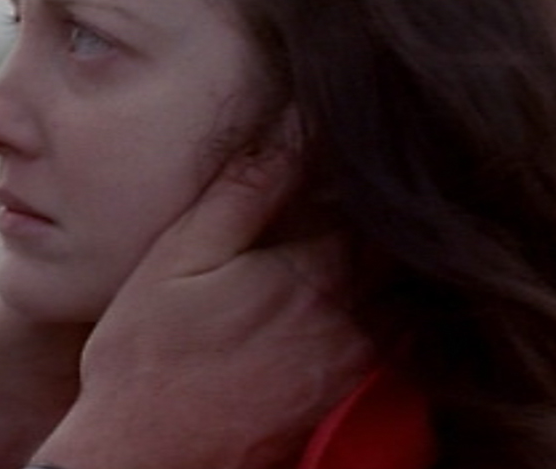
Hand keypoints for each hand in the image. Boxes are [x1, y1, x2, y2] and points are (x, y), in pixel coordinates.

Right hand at [31, 149, 371, 468]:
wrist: (147, 460)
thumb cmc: (147, 356)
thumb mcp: (179, 258)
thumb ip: (244, 191)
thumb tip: (292, 121)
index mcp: (316, 273)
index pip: (377, 197)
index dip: (372, 161)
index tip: (362, 132)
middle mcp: (358, 321)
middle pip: (405, 245)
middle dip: (390, 209)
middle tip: (375, 171)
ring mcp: (364, 367)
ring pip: (409, 292)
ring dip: (394, 259)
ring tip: (356, 231)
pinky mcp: (357, 400)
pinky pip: (400, 338)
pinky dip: (388, 308)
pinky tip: (346, 298)